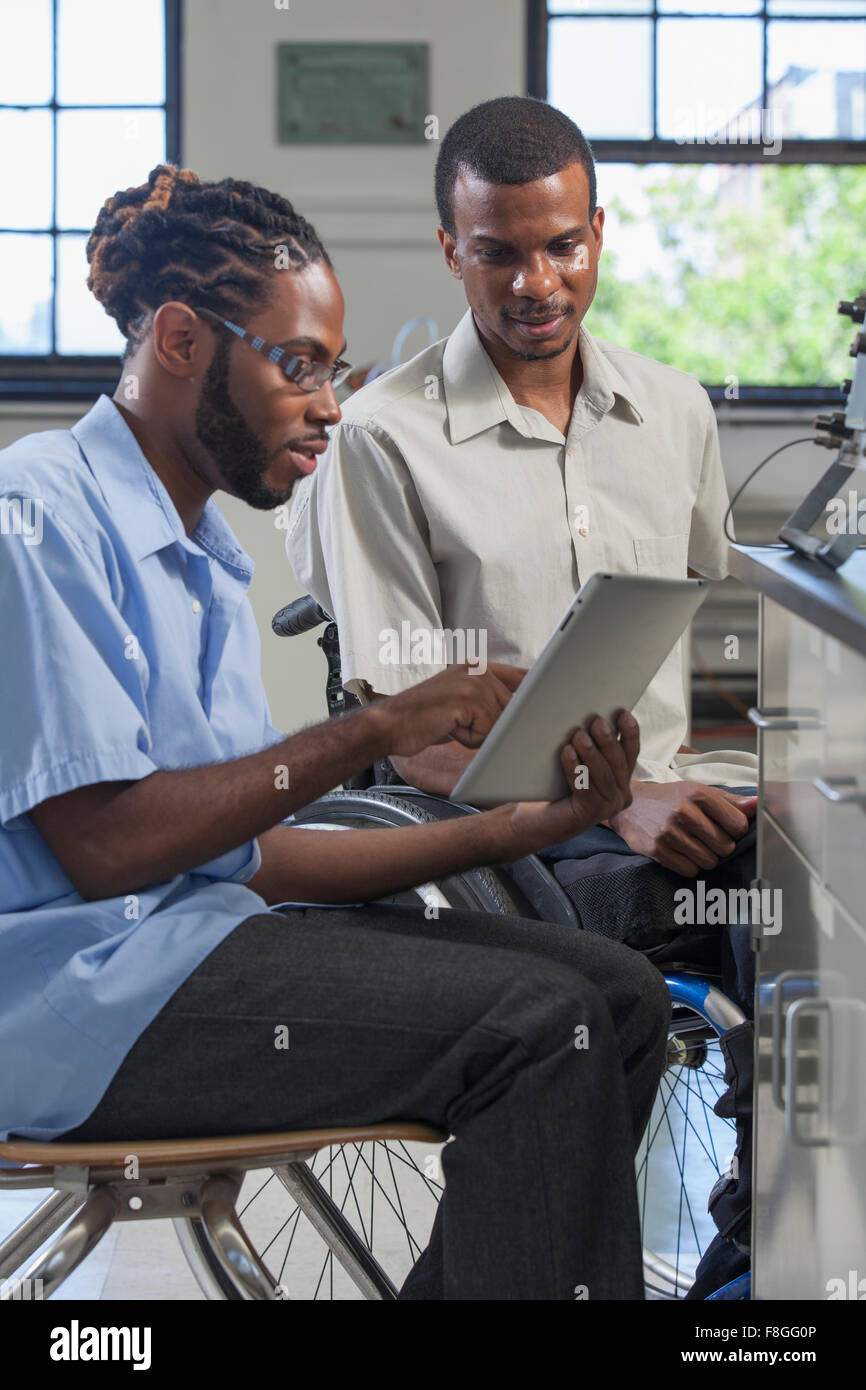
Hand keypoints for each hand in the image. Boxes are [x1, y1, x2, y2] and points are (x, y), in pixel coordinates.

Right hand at [369, 662, 526, 758]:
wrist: (389, 724)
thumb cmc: (422, 718)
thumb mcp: (459, 701)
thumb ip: (488, 699)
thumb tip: (520, 714)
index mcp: (477, 666)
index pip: (521, 676)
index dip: (535, 691)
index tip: (553, 697)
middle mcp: (478, 668)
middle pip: (513, 707)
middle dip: (493, 726)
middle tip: (461, 724)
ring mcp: (474, 681)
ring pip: (500, 722)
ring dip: (479, 734)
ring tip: (451, 725)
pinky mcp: (468, 699)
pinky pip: (486, 731)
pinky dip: (469, 739)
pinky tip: (448, 728)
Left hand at [496, 711, 639, 859]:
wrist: (535, 820)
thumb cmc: (556, 786)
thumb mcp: (579, 763)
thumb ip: (591, 745)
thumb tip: (588, 716)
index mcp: (622, 780)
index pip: (631, 752)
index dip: (629, 732)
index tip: (622, 713)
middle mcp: (620, 796)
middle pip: (618, 763)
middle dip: (608, 740)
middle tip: (596, 720)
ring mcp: (607, 807)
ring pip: (603, 775)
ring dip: (591, 752)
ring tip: (578, 735)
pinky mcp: (590, 815)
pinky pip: (584, 787)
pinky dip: (575, 768)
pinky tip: (567, 752)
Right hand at [605, 781, 757, 875]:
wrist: (630, 806)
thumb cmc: (671, 799)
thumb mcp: (698, 792)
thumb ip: (730, 801)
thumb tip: (759, 805)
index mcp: (699, 794)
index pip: (738, 825)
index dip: (735, 830)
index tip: (725, 827)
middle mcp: (684, 812)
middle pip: (726, 847)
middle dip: (720, 846)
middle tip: (706, 838)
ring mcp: (669, 832)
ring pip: (709, 862)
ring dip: (705, 857)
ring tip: (693, 845)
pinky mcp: (657, 850)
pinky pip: (690, 870)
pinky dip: (689, 866)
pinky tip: (681, 853)